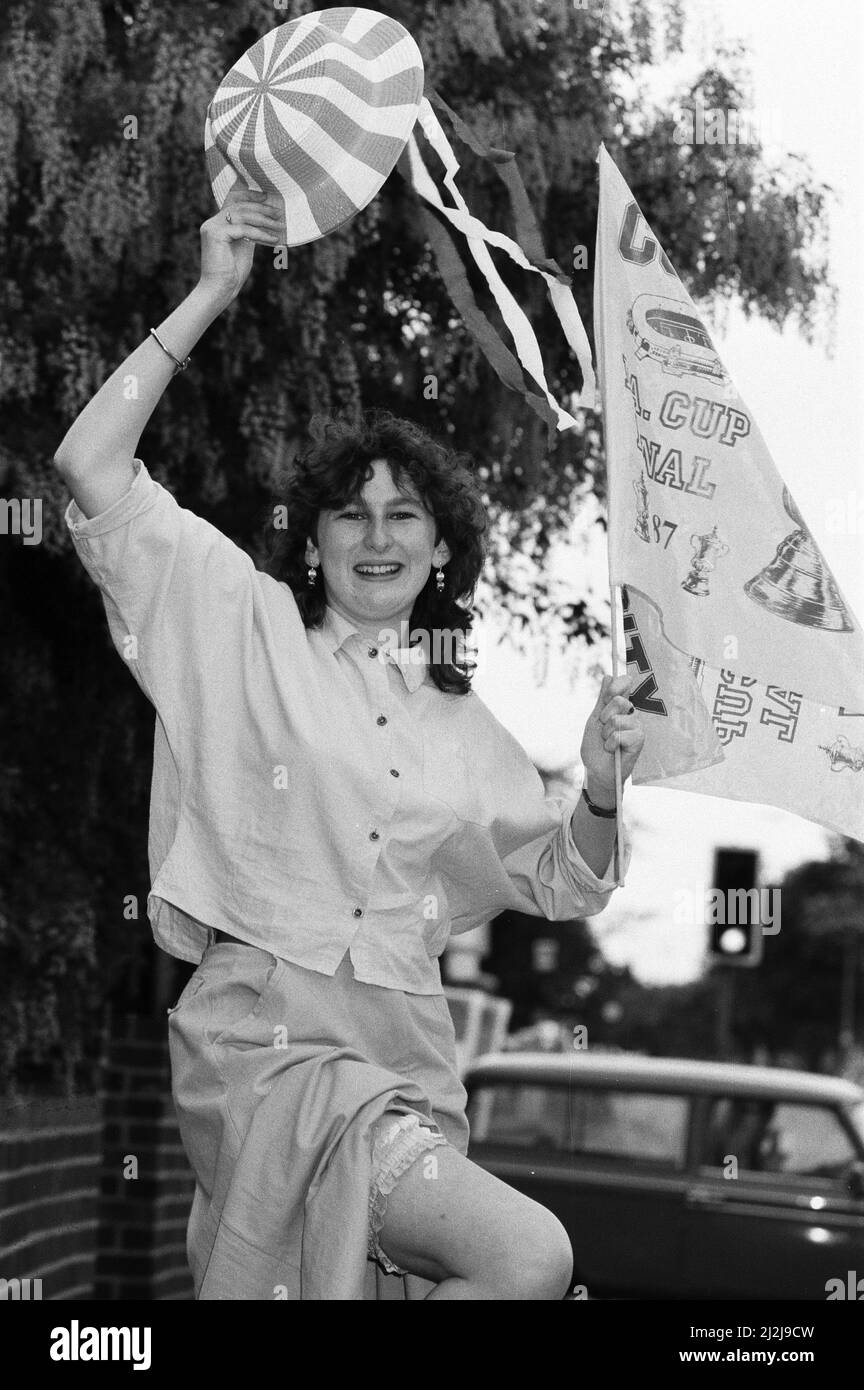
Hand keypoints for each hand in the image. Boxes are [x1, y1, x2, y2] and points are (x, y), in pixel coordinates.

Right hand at [197, 186, 285, 304]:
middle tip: (279, 213)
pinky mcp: (216, 234)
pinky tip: (273, 239)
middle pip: (240, 206)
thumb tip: (264, 221)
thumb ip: (249, 232)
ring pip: (243, 215)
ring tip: (280, 226)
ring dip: (265, 220)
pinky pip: (243, 229)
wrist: (220, 290)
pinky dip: (260, 234)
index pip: (233, 200)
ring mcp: (212, 227)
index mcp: (218, 224)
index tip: (267, 197)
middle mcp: (213, 222)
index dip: (250, 195)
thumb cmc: (232, 274)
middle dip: (262, 208)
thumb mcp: (245, 247)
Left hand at [579, 674, 644, 802]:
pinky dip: (611, 744)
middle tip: (604, 730)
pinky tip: (613, 750)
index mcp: (621, 705)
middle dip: (604, 717)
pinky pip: (621, 734)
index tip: (607, 697)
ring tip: (608, 743)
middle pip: (618, 700)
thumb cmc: (596, 746)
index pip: (624, 682)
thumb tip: (608, 675)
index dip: (615, 686)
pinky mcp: (640, 740)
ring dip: (606, 734)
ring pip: (617, 719)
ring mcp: (637, 726)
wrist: (597, 770)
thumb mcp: (595, 719)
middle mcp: (632, 713)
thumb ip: (602, 699)